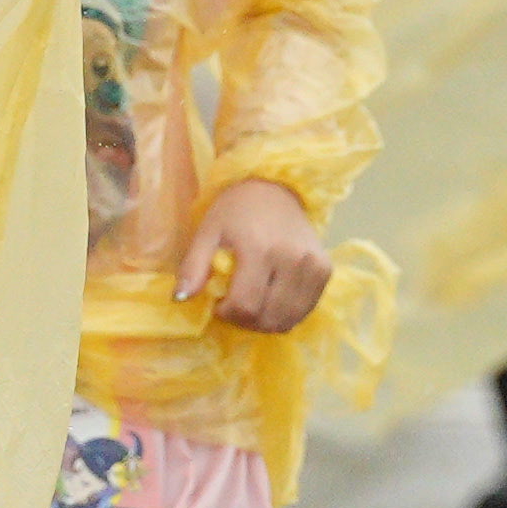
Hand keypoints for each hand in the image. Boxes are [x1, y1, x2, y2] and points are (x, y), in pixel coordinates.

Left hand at [180, 176, 333, 334]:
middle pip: (267, 318)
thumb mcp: (207, 233)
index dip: (227, 313)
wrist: (274, 187)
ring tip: (253, 300)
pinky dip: (285, 314)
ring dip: (265, 321)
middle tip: (235, 303)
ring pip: (287, 320)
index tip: (220, 302)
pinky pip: (304, 311)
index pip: (245, 306)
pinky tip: (272, 298)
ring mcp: (314, 266)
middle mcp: (293, 259)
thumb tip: (181, 300)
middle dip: (245, 320)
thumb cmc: (236, 210)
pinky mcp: (325, 271)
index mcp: (261, 248)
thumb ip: (193, 267)